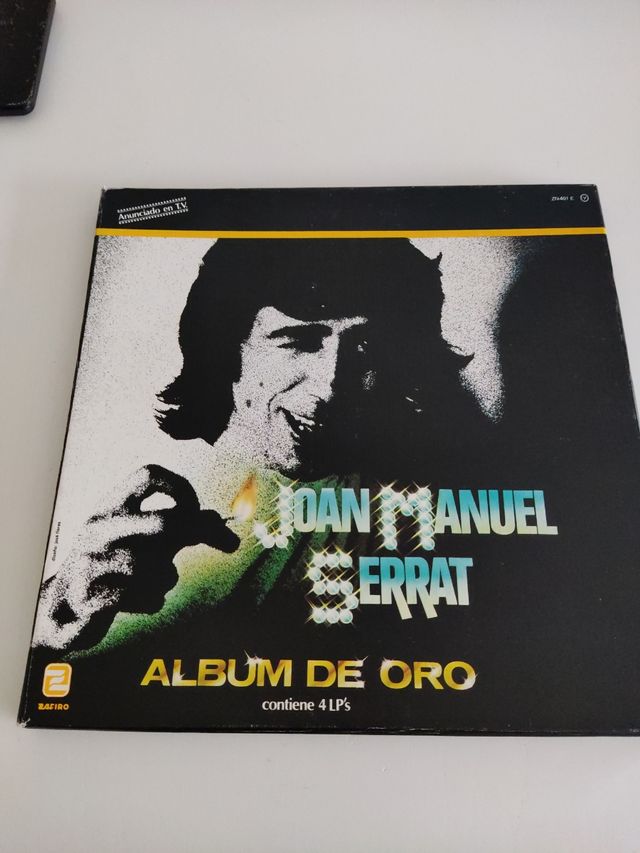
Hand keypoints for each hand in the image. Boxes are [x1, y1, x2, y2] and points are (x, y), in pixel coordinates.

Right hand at [33, 465, 238, 650]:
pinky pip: (143, 598)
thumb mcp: (144, 541)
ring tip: (156, 584)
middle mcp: (99, 527)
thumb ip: (179, 528)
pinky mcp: (89, 597)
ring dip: (167, 578)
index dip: (181, 488)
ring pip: (157, 568)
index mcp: (111, 506)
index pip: (148, 475)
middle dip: (197, 536)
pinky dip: (152, 602)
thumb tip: (217, 520)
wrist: (63, 609)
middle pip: (163, 523)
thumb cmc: (112, 567)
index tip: (196, 510)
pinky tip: (143, 602)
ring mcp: (90, 561)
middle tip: (229, 544)